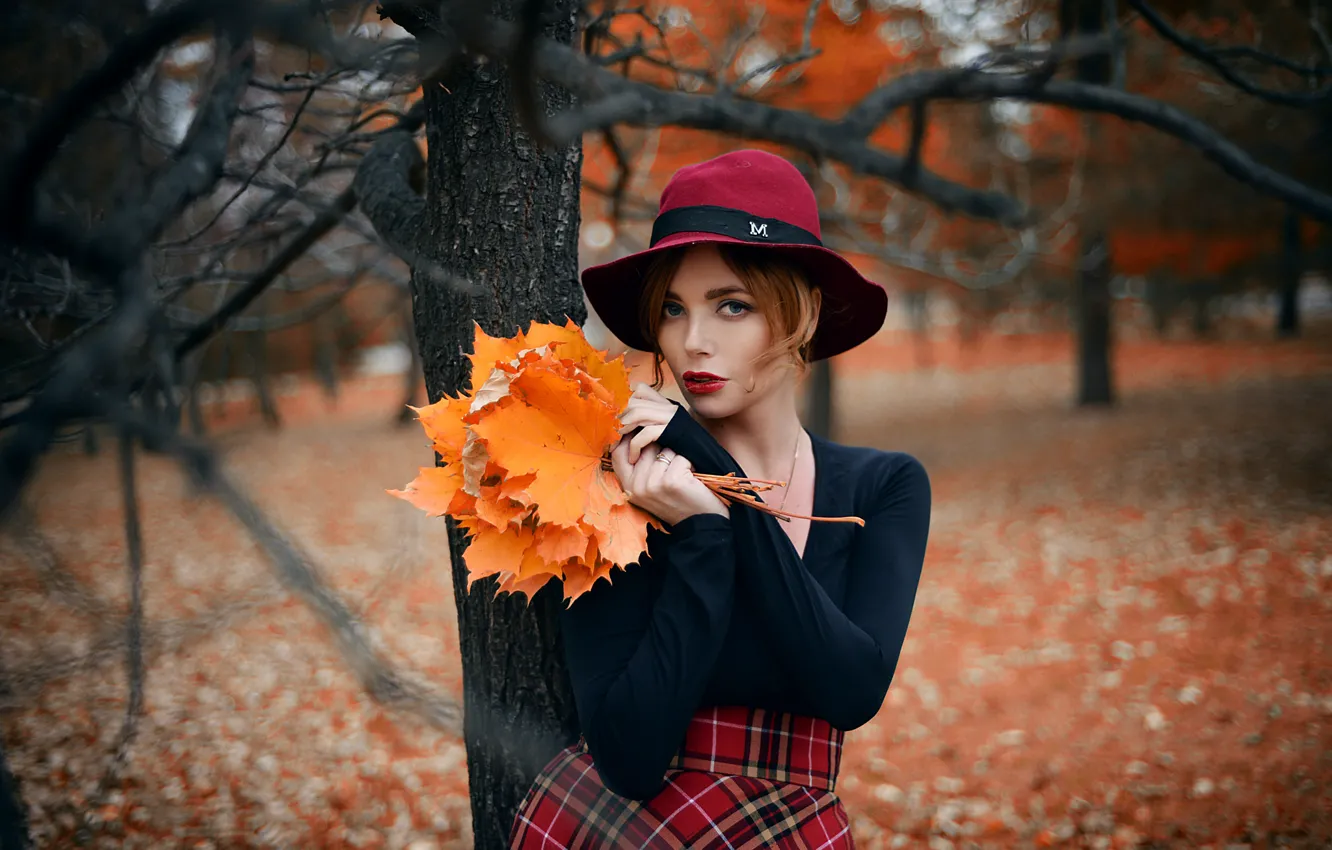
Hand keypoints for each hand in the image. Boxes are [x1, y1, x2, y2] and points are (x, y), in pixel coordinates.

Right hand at [610, 438, 727, 526]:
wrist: (701, 524)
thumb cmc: (678, 500)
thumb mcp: (651, 486)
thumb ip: (640, 465)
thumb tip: (636, 430)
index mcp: (627, 486)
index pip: (617, 452)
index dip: (629, 438)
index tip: (644, 434)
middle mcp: (636, 486)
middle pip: (645, 446)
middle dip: (662, 448)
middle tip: (672, 468)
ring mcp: (652, 484)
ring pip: (664, 450)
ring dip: (677, 457)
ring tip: (682, 475)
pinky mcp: (670, 481)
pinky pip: (680, 457)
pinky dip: (689, 463)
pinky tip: (691, 479)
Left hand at [618, 382, 678, 463]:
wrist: (709, 460)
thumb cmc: (686, 450)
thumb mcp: (667, 431)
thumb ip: (651, 423)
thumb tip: (627, 424)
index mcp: (667, 404)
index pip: (641, 389)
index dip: (627, 402)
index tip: (619, 419)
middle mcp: (670, 407)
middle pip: (635, 400)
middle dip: (621, 416)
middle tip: (615, 432)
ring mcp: (672, 418)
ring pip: (638, 413)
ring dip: (624, 428)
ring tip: (619, 441)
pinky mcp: (673, 432)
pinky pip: (647, 433)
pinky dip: (635, 446)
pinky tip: (633, 457)